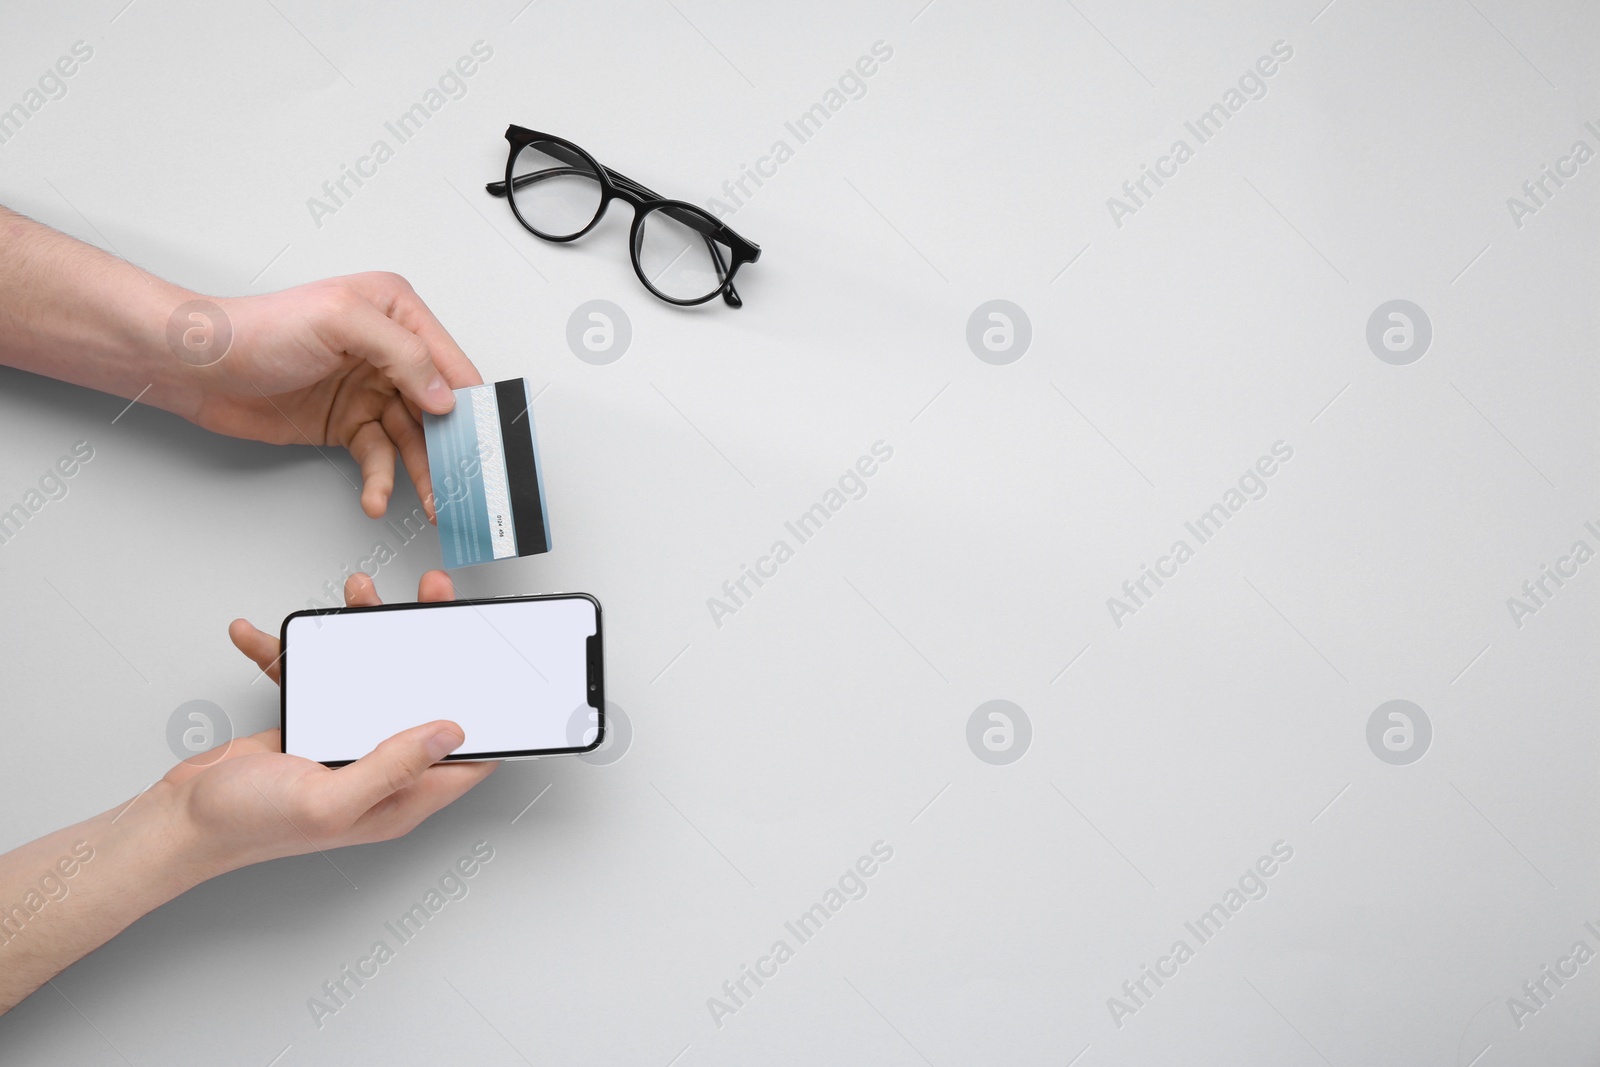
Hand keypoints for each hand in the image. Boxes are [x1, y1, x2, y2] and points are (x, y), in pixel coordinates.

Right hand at [164, 569, 494, 873]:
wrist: (178, 822)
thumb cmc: (246, 826)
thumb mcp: (329, 800)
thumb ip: (393, 766)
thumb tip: (452, 733)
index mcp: (399, 798)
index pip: (468, 756)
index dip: (490, 713)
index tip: (495, 661)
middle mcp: (382, 770)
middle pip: (425, 697)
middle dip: (430, 643)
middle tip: (432, 596)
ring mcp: (346, 743)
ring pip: (374, 675)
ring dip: (363, 632)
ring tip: (357, 595)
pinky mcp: (311, 722)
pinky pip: (315, 676)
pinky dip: (293, 652)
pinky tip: (264, 633)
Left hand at [189, 273, 482, 519]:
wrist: (197, 368)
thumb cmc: (255, 329)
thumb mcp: (339, 321)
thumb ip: (403, 353)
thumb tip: (444, 395)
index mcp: (396, 312)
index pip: (450, 361)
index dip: (471, 403)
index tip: (487, 440)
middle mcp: (388, 351)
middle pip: (438, 407)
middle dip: (453, 447)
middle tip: (465, 481)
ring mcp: (369, 389)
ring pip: (413, 438)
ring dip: (423, 473)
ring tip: (434, 502)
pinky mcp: (348, 422)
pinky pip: (379, 456)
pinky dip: (382, 480)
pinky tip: (377, 496)